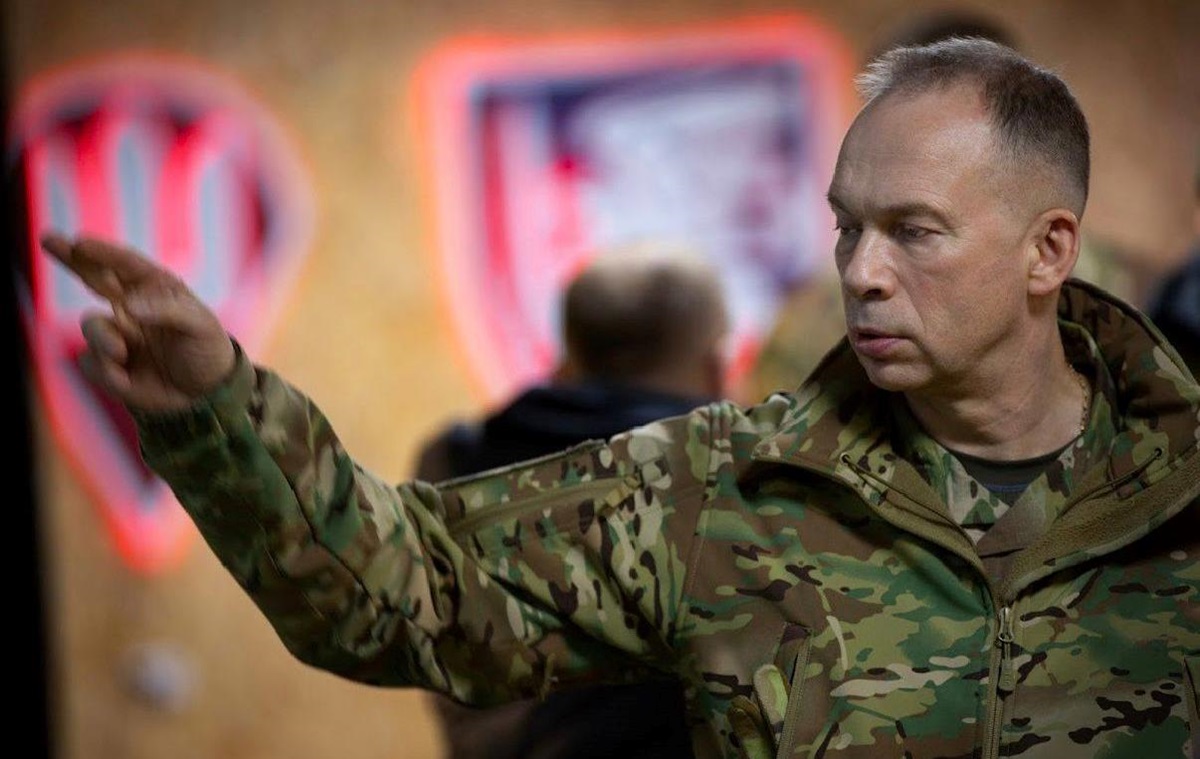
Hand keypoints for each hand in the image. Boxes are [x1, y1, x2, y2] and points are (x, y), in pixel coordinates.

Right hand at [40, 233, 236, 411]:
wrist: (206, 394)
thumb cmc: (206, 350)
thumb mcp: (200, 325)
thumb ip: (167, 311)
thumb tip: (128, 304)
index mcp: (155, 290)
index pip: (125, 265)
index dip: (103, 252)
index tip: (80, 243)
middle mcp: (131, 307)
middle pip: (93, 276)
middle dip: (70, 258)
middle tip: (49, 238)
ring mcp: (117, 335)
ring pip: (91, 326)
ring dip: (103, 339)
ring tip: (122, 353)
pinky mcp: (108, 366)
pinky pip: (91, 363)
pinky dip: (106, 371)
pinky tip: (127, 380)